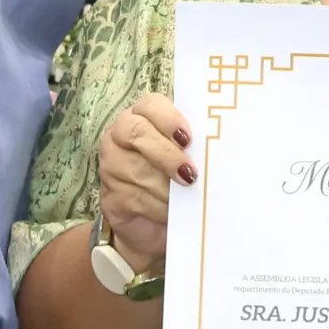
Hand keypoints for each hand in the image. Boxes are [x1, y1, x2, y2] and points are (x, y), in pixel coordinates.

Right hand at [97, 92, 191, 278]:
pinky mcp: (110, 194)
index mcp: (144, 115)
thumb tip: (218, 147)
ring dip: (165, 187)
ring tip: (185, 198)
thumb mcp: (190, 158)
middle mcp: (122, 133)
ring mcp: (112, 163)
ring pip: (136, 169)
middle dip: (166, 154)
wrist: (155, 223)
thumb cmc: (178, 180)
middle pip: (136, 132)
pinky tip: (170, 212)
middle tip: (190, 174)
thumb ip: (197, 146)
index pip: (150, 104)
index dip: (168, 119)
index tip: (189, 139)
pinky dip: (157, 207)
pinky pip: (134, 197)